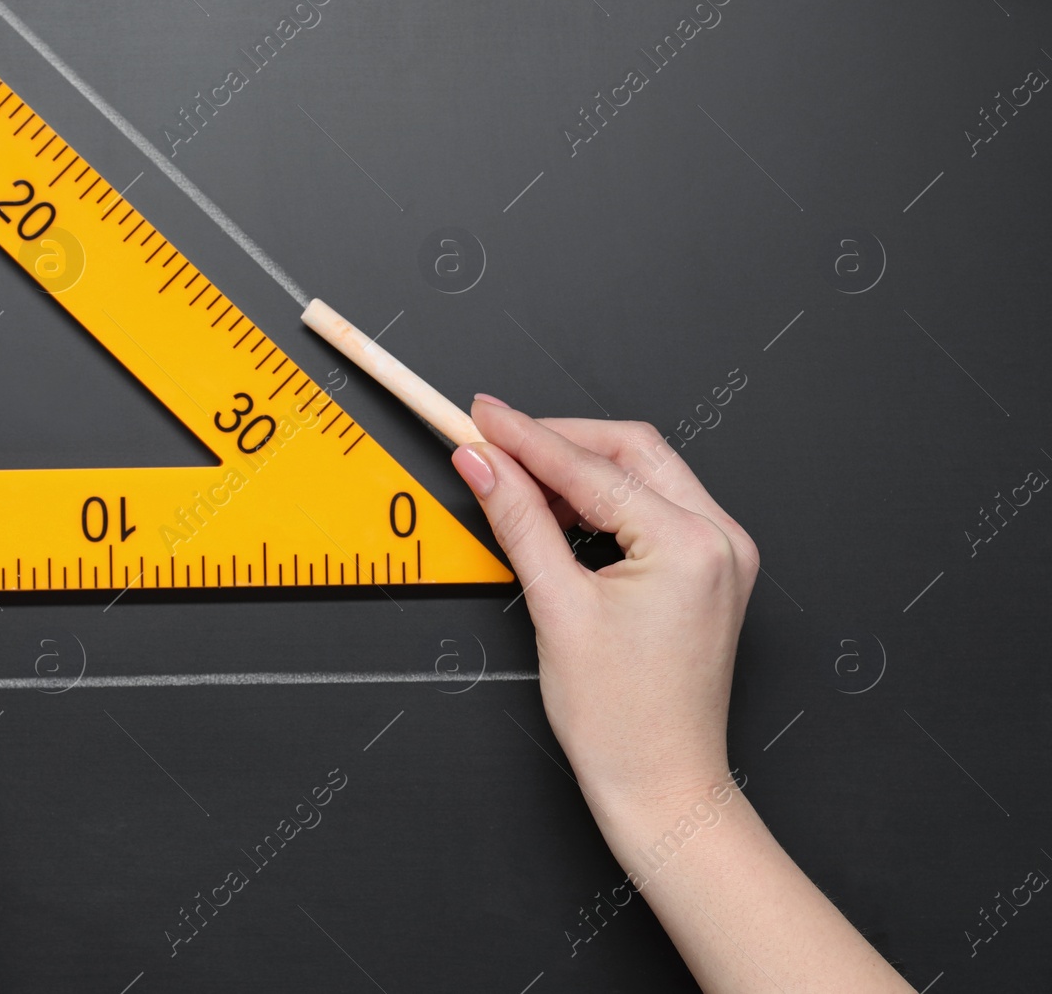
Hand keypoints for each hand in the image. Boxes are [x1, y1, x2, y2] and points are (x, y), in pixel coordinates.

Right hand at [451, 399, 757, 817]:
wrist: (661, 786)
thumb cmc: (621, 722)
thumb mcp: (555, 607)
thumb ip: (517, 520)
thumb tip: (482, 463)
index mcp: (691, 545)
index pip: (592, 468)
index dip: (525, 437)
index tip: (480, 416)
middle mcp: (721, 538)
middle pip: (629, 449)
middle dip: (557, 441)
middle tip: (493, 440)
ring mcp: (724, 551)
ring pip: (644, 470)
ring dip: (580, 467)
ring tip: (518, 479)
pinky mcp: (711, 567)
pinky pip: (655, 503)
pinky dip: (606, 497)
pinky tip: (561, 510)